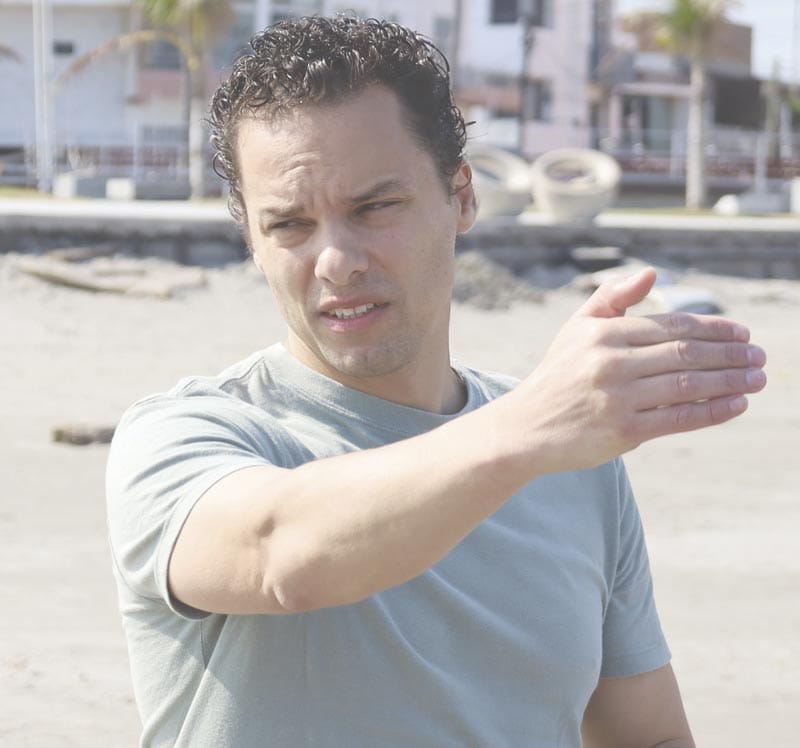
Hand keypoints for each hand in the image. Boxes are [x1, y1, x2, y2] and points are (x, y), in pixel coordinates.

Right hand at [511, 267, 766, 472]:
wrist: (526, 427)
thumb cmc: (557, 375)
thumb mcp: (576, 328)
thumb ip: (612, 298)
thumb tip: (652, 274)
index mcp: (604, 333)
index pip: (672, 326)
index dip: (713, 328)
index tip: (742, 333)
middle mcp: (611, 362)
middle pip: (686, 354)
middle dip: (730, 354)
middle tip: (760, 356)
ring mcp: (618, 398)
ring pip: (688, 385)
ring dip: (730, 381)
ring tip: (757, 378)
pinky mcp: (623, 431)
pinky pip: (679, 418)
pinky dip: (713, 411)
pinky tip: (736, 404)